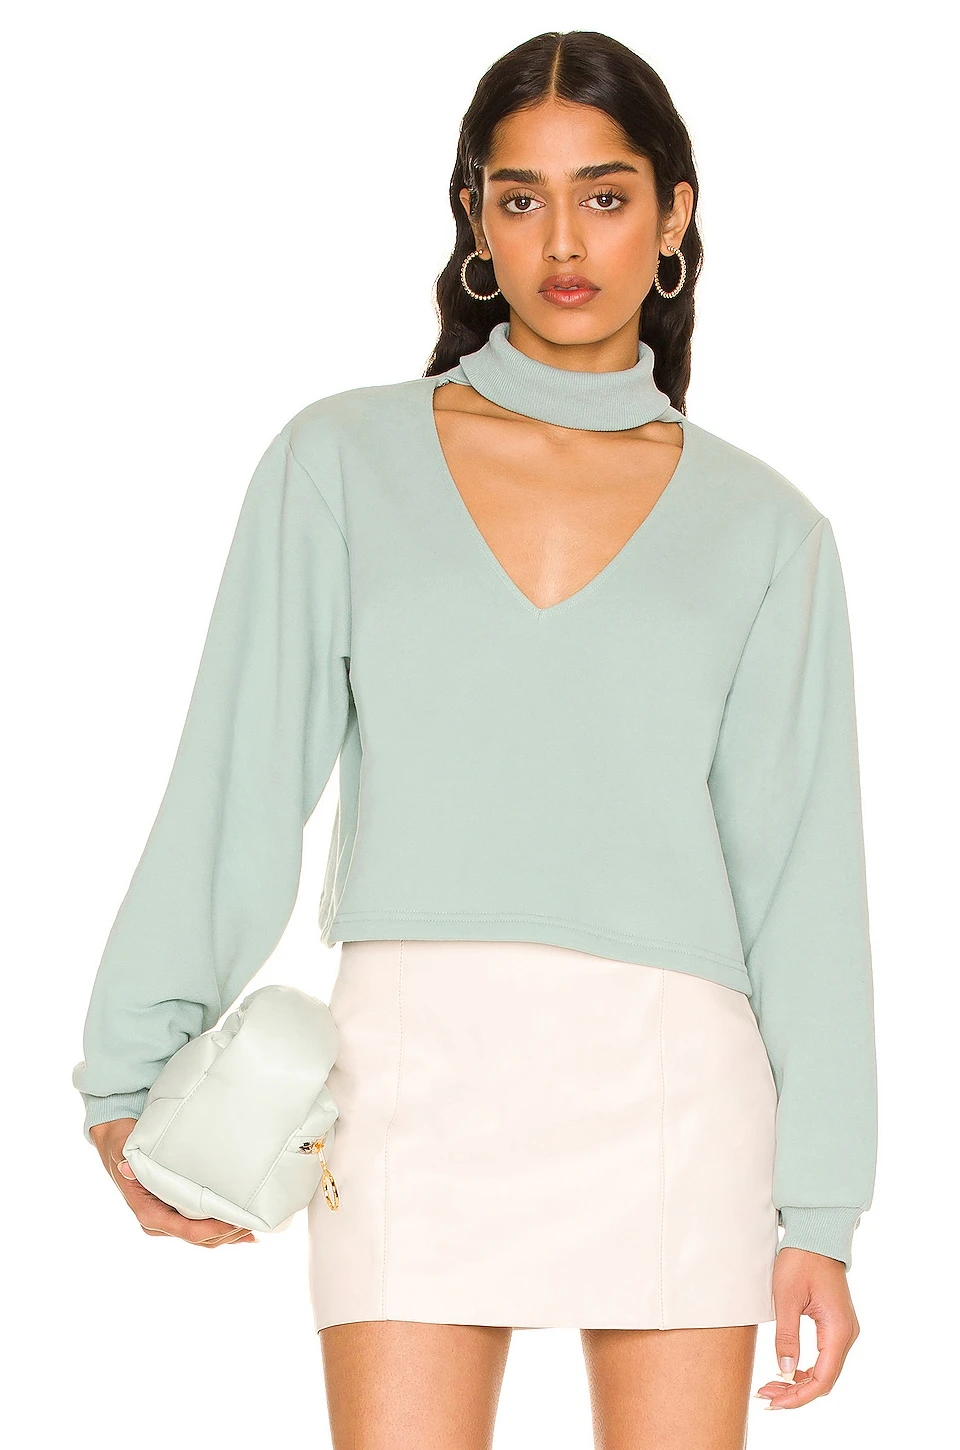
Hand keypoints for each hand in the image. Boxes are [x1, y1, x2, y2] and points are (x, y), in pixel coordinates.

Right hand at [89, 1119, 258, 1246]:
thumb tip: (127, 1167)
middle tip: (255, 1223)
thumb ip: (128, 1161)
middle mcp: (160, 1223)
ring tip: (255, 1228)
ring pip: (204, 1237)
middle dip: (228, 1234)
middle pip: (201, 1239)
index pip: (189, 1232)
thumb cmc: (123, 1147)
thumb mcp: (124, 1151)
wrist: (118, 1146)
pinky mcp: (177, 1213)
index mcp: (150, 1215)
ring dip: (229, 1234)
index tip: (238, 1221)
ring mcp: (169, 1220)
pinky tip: (244, 1230)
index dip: (216, 1230)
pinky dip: (222, 1229)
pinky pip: (202, 1227)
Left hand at [754, 1247, 859, 1408]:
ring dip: (798, 1382)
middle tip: (765, 1396)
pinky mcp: (835, 1325)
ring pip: (824, 1370)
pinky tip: (785, 1371)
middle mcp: (846, 1335)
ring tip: (770, 1387)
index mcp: (838, 1331)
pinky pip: (824, 1357)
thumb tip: (785, 1371)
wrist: (816, 1234)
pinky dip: (805, 1369)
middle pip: (824, 1380)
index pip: (822, 1379)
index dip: (798, 1397)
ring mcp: (843, 1330)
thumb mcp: (786, 1298)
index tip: (773, 1403)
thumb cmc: (801, 1261)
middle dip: (795, 1393)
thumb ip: (787, 1336)